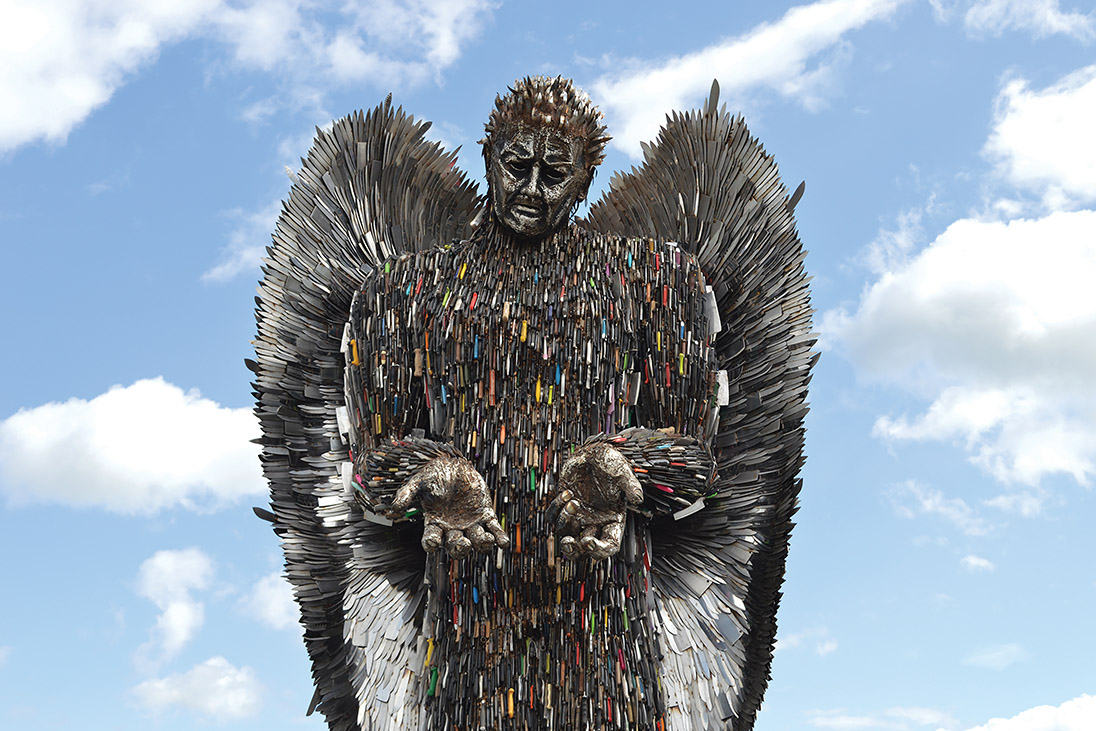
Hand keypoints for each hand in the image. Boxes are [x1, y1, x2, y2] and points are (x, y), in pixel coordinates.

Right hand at [387, 456, 508, 557]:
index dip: (431, 543)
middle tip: (463, 543)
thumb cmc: (435, 474)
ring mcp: (470, 524)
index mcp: (435, 524)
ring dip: (482, 544)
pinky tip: (503, 542)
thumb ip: (406, 495)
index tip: (432, 544)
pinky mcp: (485, 516)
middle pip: (456, 546)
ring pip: (476, 542)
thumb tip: (393, 508)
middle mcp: (452, 529)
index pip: (431, 540)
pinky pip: (493, 530)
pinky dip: (499, 537)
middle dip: (460, 548)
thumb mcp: (418, 482)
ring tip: (486, 539)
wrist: (455, 464)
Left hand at [548, 443, 642, 559]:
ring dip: (565, 522)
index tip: (588, 541)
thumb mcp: (622, 471)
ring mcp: (578, 514)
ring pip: (565, 534)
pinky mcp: (563, 505)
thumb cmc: (609, 461)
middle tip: (569, 541)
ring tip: (572, 501)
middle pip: (583, 550)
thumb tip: (638, 498)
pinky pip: (553, 517)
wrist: (592, 451)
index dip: (599, 550)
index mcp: (613, 519)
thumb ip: (630, 485)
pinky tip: (566, 493)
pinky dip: (556, 509)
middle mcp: (595, 521)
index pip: (609, 545)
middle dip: (574, 550)